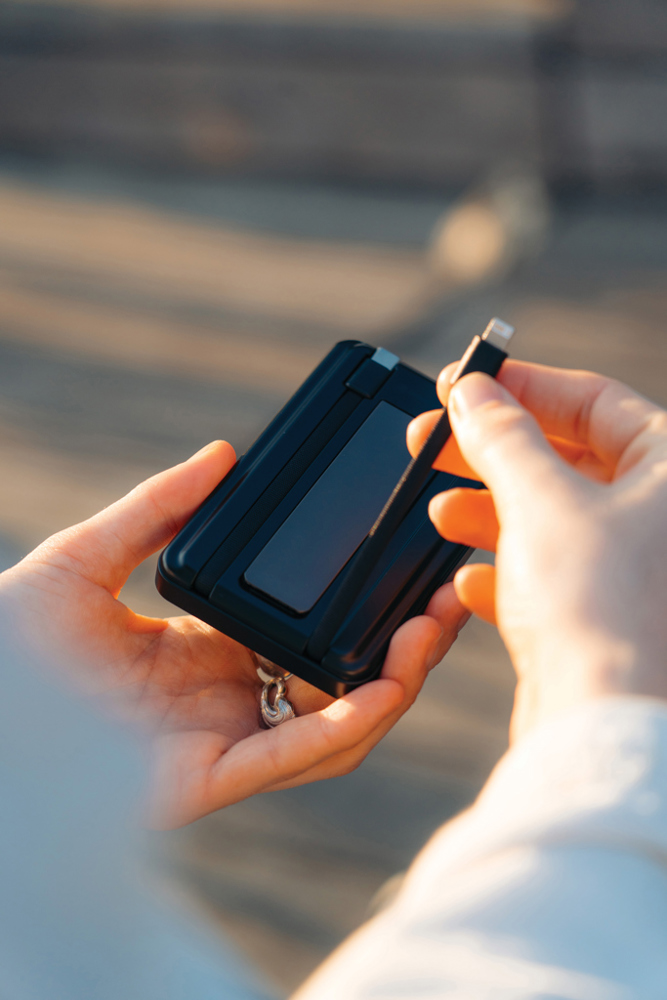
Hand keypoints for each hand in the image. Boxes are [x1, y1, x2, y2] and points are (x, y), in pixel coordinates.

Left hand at [0, 442, 468, 827]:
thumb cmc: (11, 633)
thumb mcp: (90, 555)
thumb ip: (157, 508)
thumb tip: (221, 454)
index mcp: (207, 650)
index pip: (306, 634)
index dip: (361, 609)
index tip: (406, 568)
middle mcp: (224, 699)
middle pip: (337, 683)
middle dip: (401, 650)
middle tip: (448, 601)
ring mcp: (218, 743)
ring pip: (330, 728)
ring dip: (388, 686)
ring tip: (428, 636)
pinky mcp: (201, 781)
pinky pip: (283, 759)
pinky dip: (336, 730)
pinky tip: (378, 692)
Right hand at [408, 361, 666, 742]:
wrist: (601, 726)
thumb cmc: (603, 612)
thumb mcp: (541, 501)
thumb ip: (502, 437)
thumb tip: (473, 392)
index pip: (595, 400)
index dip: (524, 387)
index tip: (468, 384)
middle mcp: (663, 517)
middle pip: (570, 457)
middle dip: (496, 452)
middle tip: (437, 439)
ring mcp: (637, 568)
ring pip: (555, 516)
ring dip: (491, 510)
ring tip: (441, 509)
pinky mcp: (606, 615)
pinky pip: (552, 573)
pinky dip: (506, 570)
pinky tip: (468, 579)